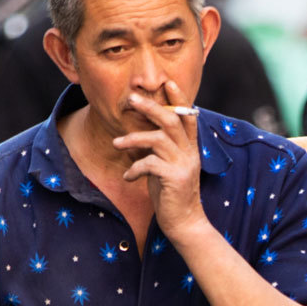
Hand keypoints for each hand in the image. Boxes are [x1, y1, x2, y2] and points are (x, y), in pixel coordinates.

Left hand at [115, 84, 209, 239]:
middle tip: (131, 98)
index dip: (179, 98)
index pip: (188, 116)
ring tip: (116, 143)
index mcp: (190, 147)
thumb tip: (142, 132)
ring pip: (159, 139)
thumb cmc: (171, 193)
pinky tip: (127, 177)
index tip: (167, 82)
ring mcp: (184, 164)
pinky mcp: (175, 178)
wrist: (184, 223)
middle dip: (151, 107)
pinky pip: (149, 164)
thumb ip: (161, 149)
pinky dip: (134, 169)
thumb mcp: (168, 166)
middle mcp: (190, 152)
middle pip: (172, 120)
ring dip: (134, 138)